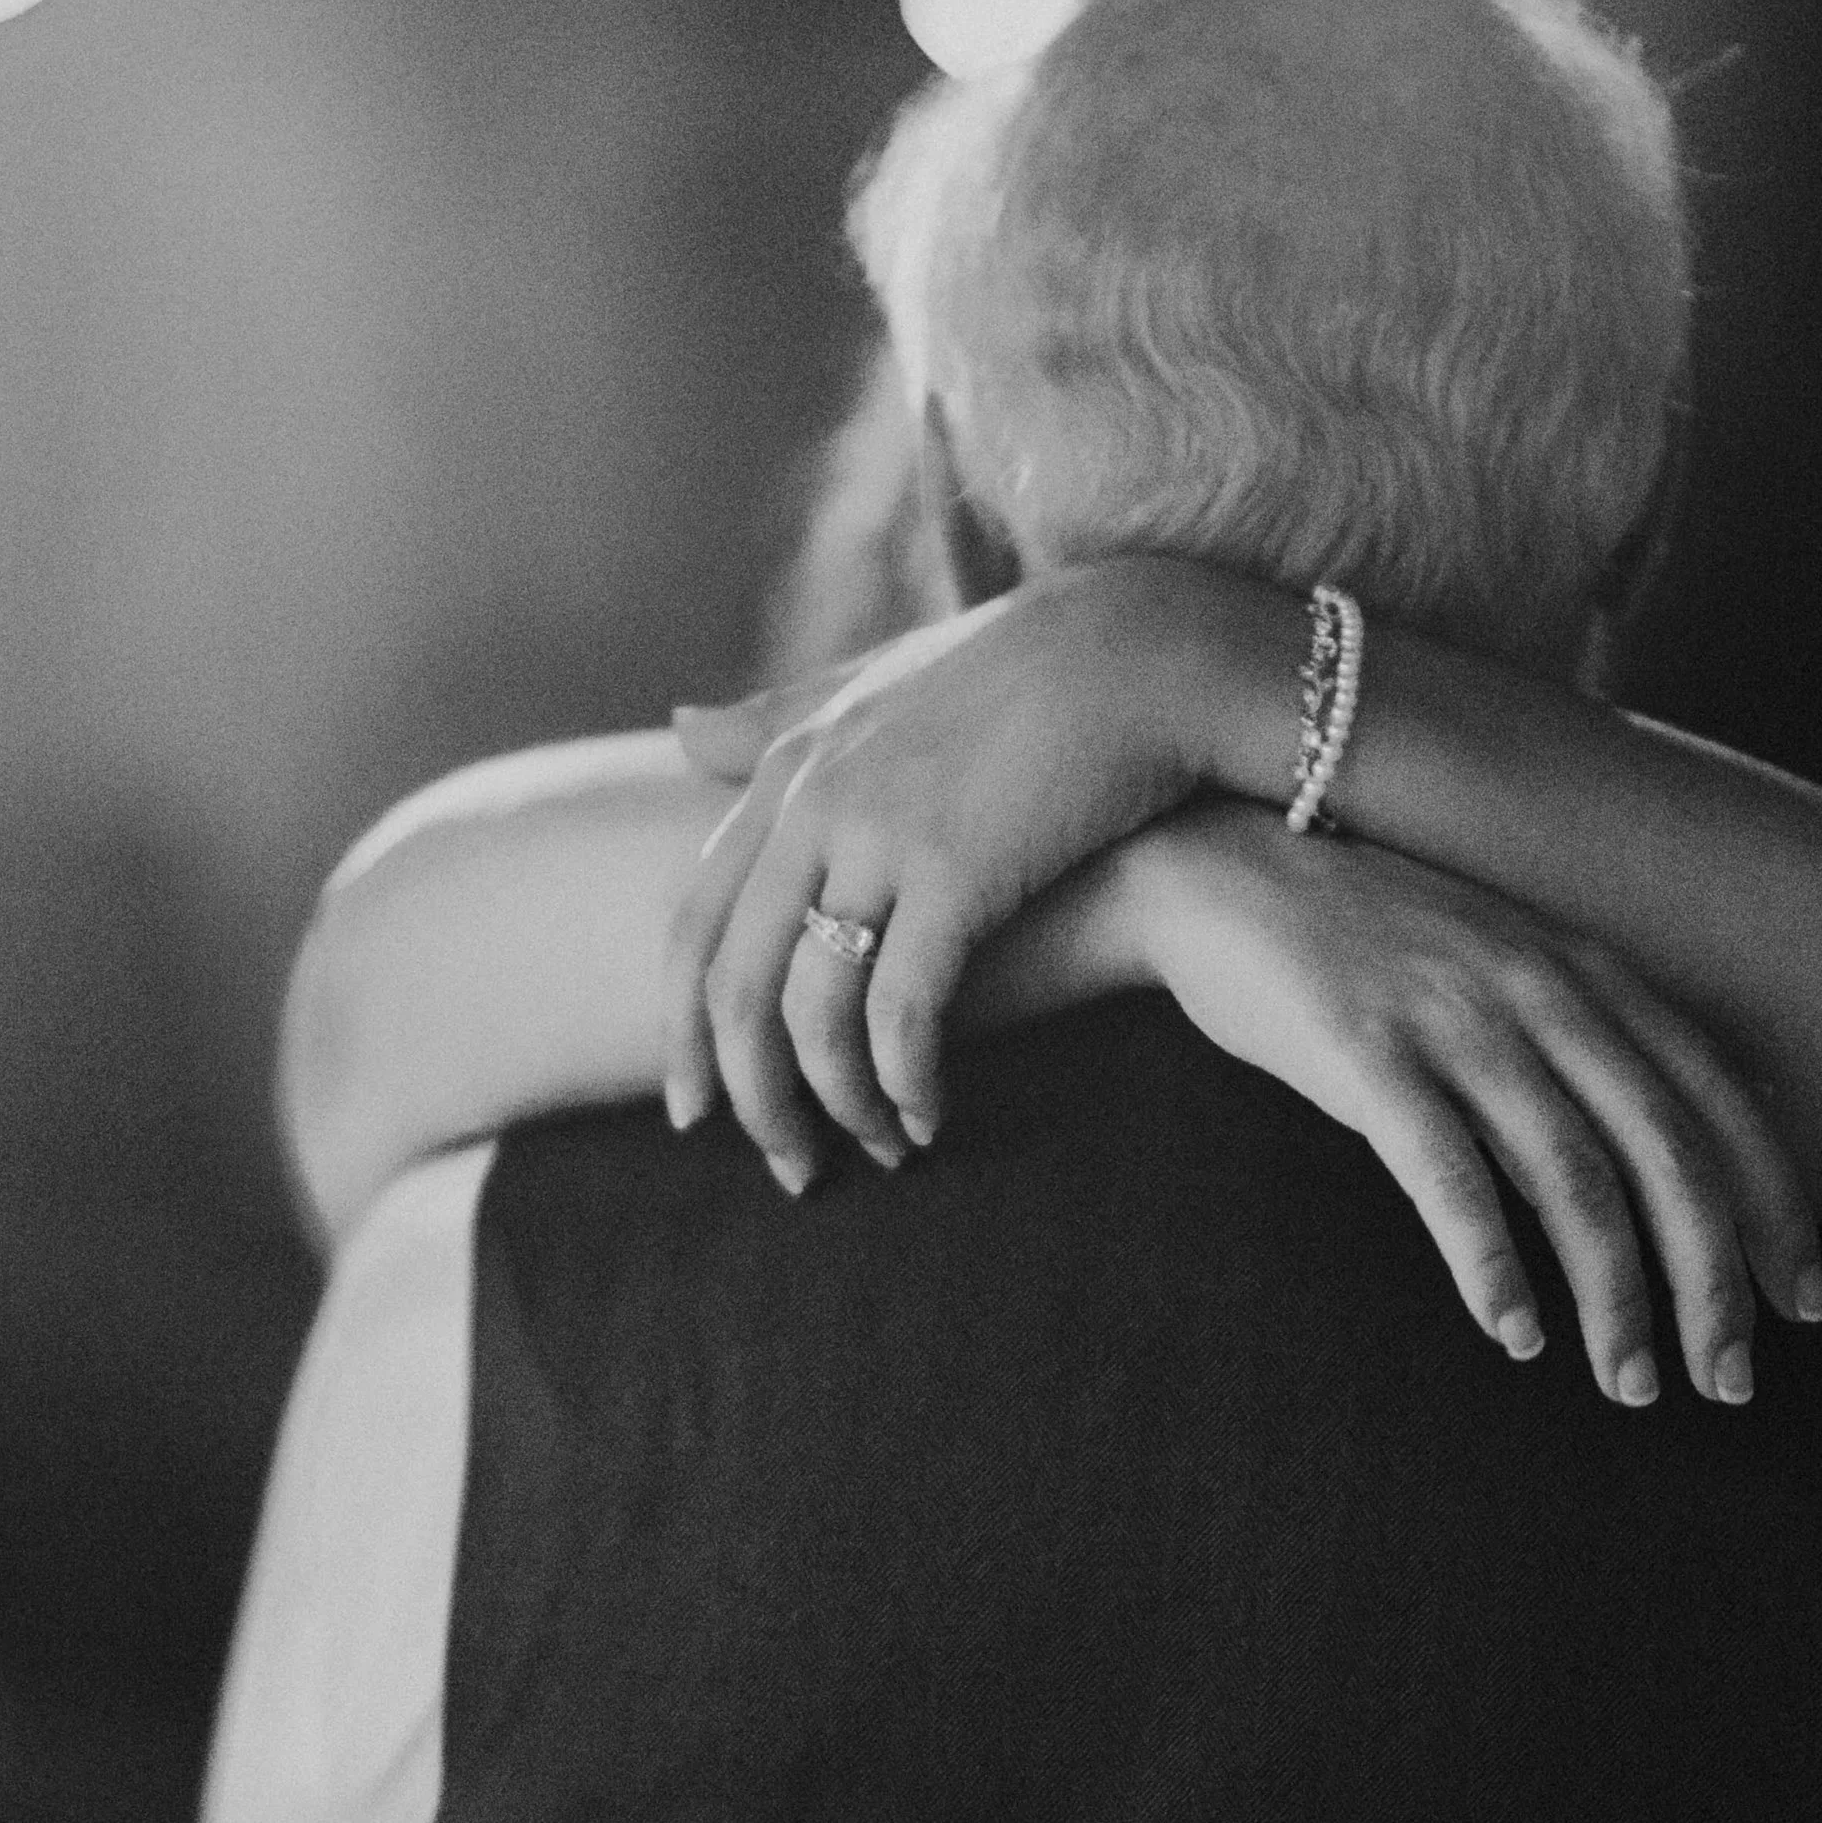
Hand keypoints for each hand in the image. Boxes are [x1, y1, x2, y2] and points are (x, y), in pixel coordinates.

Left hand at [665, 560, 1236, 1180]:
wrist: (1143, 654)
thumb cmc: (1021, 674)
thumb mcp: (879, 682)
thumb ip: (777, 716)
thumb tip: (678, 726)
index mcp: (788, 767)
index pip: (693, 923)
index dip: (685, 1028)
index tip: (694, 1105)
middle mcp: (814, 803)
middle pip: (735, 985)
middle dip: (746, 1094)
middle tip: (782, 1167)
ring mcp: (881, 837)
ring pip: (811, 1012)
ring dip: (834, 1107)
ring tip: (874, 1155)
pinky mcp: (957, 875)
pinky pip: (900, 1014)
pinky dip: (904, 1083)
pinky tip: (928, 1121)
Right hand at [1113, 807, 1821, 1404]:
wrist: (1222, 872)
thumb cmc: (1363, 943)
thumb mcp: (1497, 978)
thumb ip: (1573, 1061)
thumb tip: (1647, 1176)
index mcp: (1588, 974)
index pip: (1714, 1102)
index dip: (1772, 1208)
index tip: (1800, 1303)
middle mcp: (1542, 991)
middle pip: (1665, 1152)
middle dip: (1711, 1278)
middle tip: (1727, 1379)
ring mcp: (1456, 1021)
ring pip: (1573, 1177)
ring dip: (1616, 1295)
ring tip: (1630, 1381)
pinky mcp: (1365, 1056)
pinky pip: (1447, 1174)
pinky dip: (1492, 1263)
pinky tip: (1516, 1332)